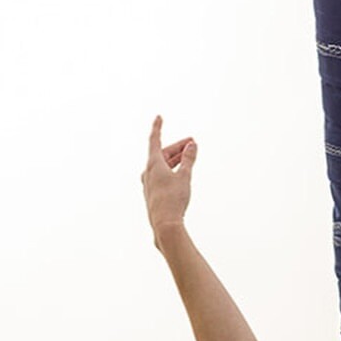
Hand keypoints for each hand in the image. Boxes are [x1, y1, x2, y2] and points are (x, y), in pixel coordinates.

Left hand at [142, 115, 196, 243]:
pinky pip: (162, 176)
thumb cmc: (174, 199)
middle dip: (178, 148)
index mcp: (153, 164)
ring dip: (176, 160)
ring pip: (163, 166)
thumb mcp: (184, 176)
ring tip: (189, 157)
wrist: (164, 224)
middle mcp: (148, 172)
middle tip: (192, 144)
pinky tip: (180, 174)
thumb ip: (188, 159)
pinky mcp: (153, 194)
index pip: (155, 140)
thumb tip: (192, 145)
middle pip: (163, 154)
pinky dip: (172, 171)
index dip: (158, 127)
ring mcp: (149, 184)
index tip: (159, 117)